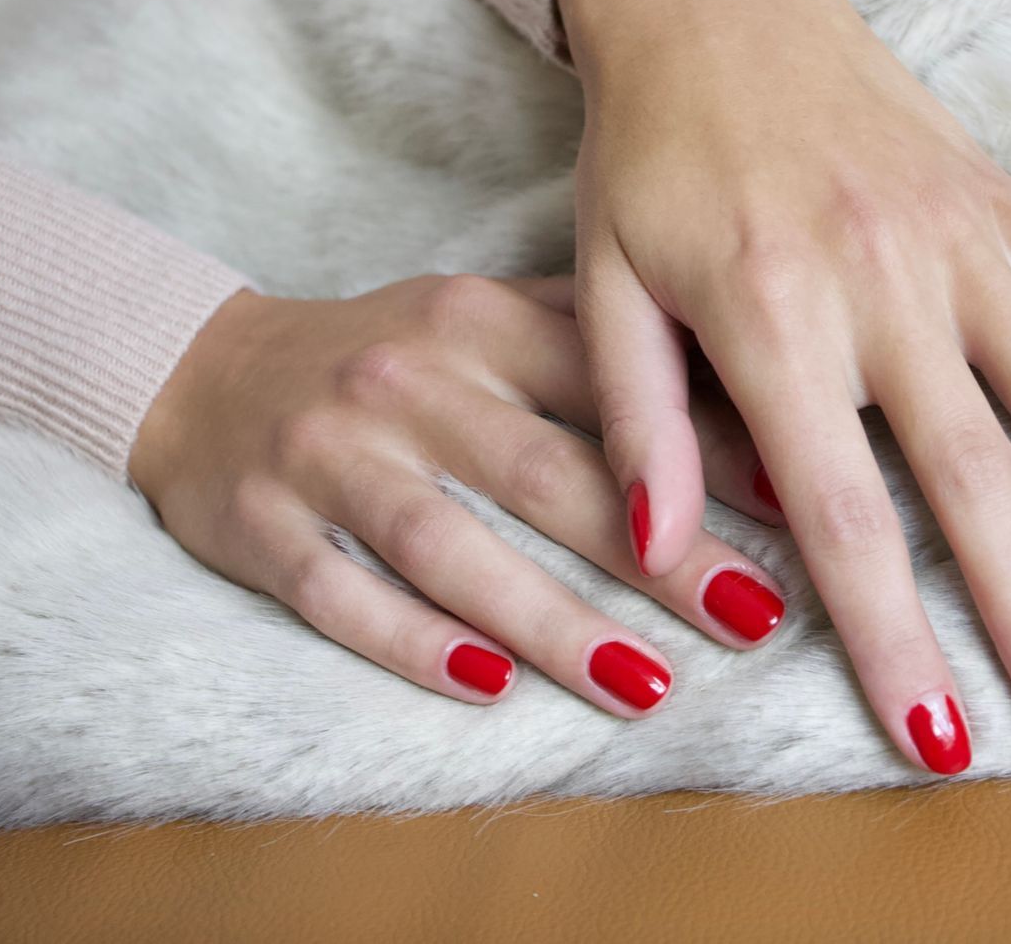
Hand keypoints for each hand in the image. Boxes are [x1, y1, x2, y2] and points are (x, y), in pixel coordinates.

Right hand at [129, 274, 786, 715]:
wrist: (210, 370)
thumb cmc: (395, 359)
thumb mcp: (490, 326)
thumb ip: (599, 359)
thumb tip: (753, 415)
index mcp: (477, 321)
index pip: (608, 387)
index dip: (706, 452)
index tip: (799, 513)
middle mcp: (405, 381)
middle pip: (543, 477)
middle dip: (656, 555)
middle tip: (753, 618)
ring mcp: (327, 452)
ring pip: (448, 548)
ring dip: (551, 622)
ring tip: (648, 687)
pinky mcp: (259, 524)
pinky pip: (339, 597)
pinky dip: (414, 645)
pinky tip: (489, 690)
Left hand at [559, 0, 1010, 768]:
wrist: (706, 3)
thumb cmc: (646, 156)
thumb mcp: (605, 285)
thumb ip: (639, 422)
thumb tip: (660, 557)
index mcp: (771, 319)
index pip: (846, 519)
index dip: (895, 641)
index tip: (939, 743)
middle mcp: (883, 284)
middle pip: (979, 481)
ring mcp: (958, 236)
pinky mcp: (1002, 195)